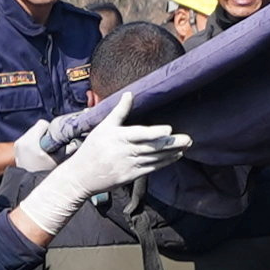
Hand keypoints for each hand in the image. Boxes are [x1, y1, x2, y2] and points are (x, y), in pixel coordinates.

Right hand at [15, 117, 190, 236]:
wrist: (81, 176)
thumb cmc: (92, 149)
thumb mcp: (103, 127)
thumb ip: (119, 111)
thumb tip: (130, 94)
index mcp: (117, 137)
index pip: (139, 134)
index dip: (155, 133)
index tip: (169, 130)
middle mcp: (124, 152)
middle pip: (152, 147)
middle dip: (171, 143)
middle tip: (188, 138)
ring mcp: (128, 165)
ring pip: (155, 158)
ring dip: (172, 152)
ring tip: (187, 145)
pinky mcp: (131, 176)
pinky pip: (151, 168)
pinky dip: (165, 162)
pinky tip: (176, 156)